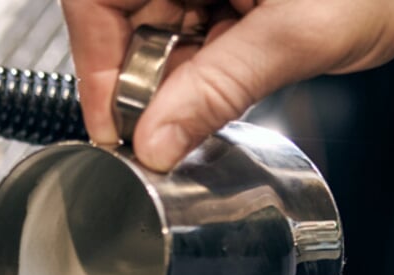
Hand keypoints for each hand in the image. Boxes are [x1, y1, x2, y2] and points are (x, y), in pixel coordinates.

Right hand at [60, 0, 393, 170]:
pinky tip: (243, 66)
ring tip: (240, 74)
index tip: (115, 130)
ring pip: (154, 31)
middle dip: (148, 78)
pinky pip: (188, 31)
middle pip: (122, 20)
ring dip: (182, 74)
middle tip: (181, 119)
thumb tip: (155, 142)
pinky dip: (207, 62)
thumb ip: (218, 90)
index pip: (94, 3)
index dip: (95, 68)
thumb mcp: (298, 37)